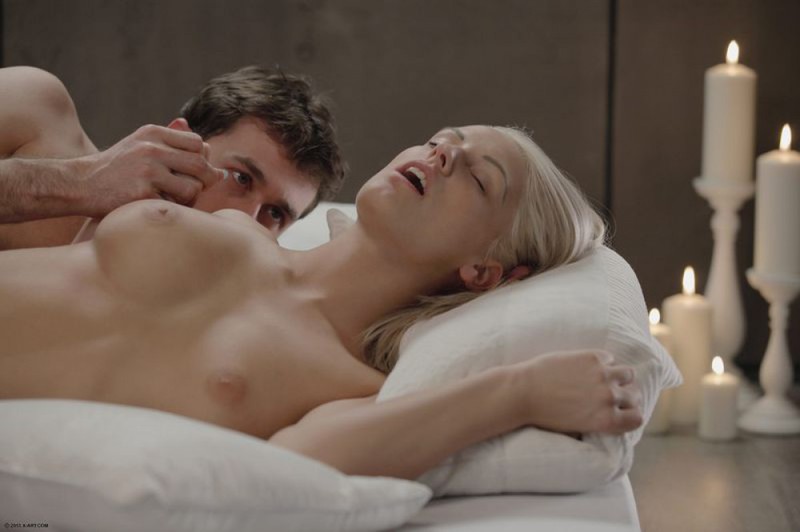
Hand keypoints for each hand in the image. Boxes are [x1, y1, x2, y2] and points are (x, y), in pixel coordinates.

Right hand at [77, 121, 224, 215]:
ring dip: (189, 198)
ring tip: (174, 198)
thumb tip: (208, 147)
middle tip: (198, 189)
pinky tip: (158, 204)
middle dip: (206, 180)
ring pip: (192, 187)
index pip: (197, 143)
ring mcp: (147, 171)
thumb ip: (170, 143)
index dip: (203, 158)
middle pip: (200, 164)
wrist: (81, 184)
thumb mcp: (139, 145)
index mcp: (153, 133)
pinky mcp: (142, 193)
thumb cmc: (117, 169)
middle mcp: (151, 148)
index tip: (197, 170)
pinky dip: (172, 208)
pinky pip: (176, 205)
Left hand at [511, 350, 642, 434]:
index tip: (625, 410)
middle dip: (627, 394)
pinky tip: (590, 365)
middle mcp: (609, 398)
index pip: (637, 418)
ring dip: (620, 375)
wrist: (523, 393)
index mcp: (607, 420)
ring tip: (607, 376)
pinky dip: (604, 361)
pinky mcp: (592, 358)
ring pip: (628, 373)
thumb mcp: (577, 426)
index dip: (632, 414)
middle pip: (634, 395)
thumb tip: (613, 414)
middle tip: (615, 391)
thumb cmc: (544, 415)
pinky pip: (609, 357)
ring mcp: (602, 376)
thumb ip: (599, 421)